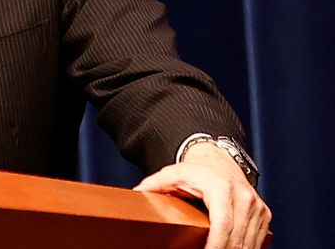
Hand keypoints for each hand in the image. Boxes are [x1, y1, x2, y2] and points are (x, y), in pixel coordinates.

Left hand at [134, 143, 270, 248]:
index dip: (216, 246)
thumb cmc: (194, 171)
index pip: (223, 225)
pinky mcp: (264, 214)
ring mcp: (257, 207)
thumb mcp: (171, 174)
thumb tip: (136, 194)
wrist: (218, 160)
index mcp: (221, 189)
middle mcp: (244, 197)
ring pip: (250, 242)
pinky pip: (258, 240)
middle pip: (237, 238)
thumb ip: (153, 184)